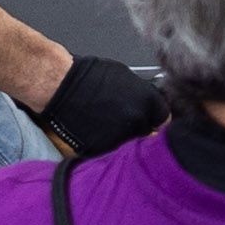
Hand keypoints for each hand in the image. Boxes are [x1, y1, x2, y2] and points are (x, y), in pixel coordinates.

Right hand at [39, 53, 165, 156]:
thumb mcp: (128, 77)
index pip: (164, 119)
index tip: (151, 118)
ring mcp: (117, 139)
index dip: (156, 118)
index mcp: (148, 104)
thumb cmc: (92, 75)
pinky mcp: (97, 149)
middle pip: (145, 131)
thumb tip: (149, 103)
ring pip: (125, 141)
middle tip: (122, 117)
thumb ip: (143, 95)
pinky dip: (101, 140)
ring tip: (103, 118)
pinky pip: (105, 148)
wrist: (60, 86)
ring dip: (119, 134)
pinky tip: (92, 126)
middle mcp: (137, 123)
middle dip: (138, 126)